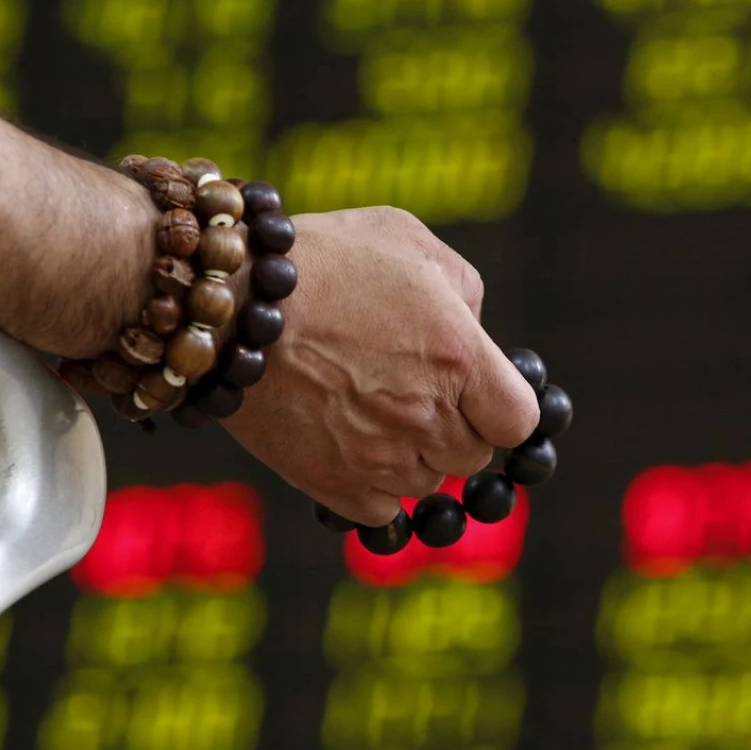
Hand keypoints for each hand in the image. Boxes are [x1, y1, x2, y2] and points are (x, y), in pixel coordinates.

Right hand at [222, 206, 539, 526]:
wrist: (230, 301)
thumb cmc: (322, 259)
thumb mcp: (408, 240)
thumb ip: (462, 288)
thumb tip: (476, 328)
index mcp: (459, 357)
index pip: (520, 420)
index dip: (503, 407)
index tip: (482, 393)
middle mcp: (426, 415)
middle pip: (473, 455)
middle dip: (456, 426)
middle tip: (413, 391)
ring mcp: (379, 457)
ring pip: (427, 482)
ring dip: (413, 455)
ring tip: (371, 408)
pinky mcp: (332, 485)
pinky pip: (382, 509)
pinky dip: (374, 487)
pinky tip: (352, 445)